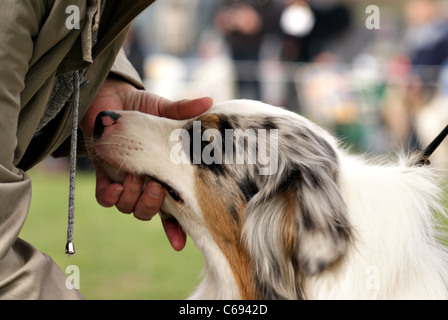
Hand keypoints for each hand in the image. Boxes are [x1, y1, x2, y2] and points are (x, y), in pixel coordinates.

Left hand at [80, 77, 212, 250]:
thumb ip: (184, 110)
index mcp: (165, 173)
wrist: (111, 98)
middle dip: (153, 206)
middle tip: (156, 186)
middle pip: (150, 212)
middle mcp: (146, 182)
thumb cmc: (142, 106)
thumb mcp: (165, 109)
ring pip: (129, 208)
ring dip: (133, 197)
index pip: (173, 206)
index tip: (179, 244)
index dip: (177, 227)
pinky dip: (111, 196)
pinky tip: (115, 185)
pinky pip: (106, 199)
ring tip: (135, 175)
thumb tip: (209, 102)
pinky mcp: (105, 176)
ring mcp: (126, 181)